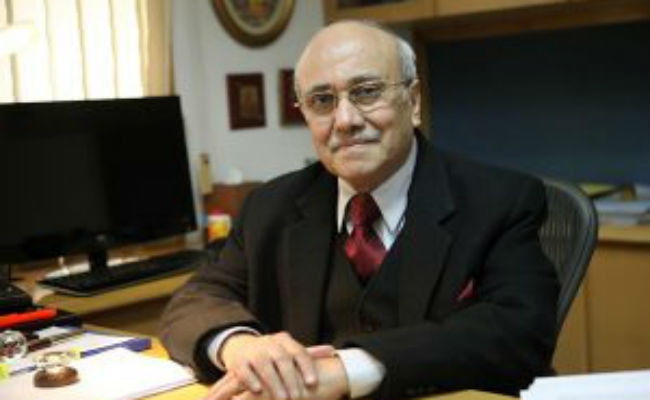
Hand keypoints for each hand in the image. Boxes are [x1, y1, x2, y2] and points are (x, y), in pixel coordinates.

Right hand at [213, 332, 334, 398]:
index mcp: (284, 340)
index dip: (306, 367)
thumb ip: (310, 354)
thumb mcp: (290, 351)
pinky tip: (258, 390)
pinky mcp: (238, 361)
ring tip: (283, 399)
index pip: (298, 352)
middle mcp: (269, 343)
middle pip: (282, 359)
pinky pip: (244, 369)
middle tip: (298, 397)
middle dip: (291, 379)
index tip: (313, 383)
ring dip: (273, 382)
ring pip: (264, 365)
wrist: (242, 347)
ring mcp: (253, 351)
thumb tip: (332, 351)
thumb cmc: (273, 354)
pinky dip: (251, 379)